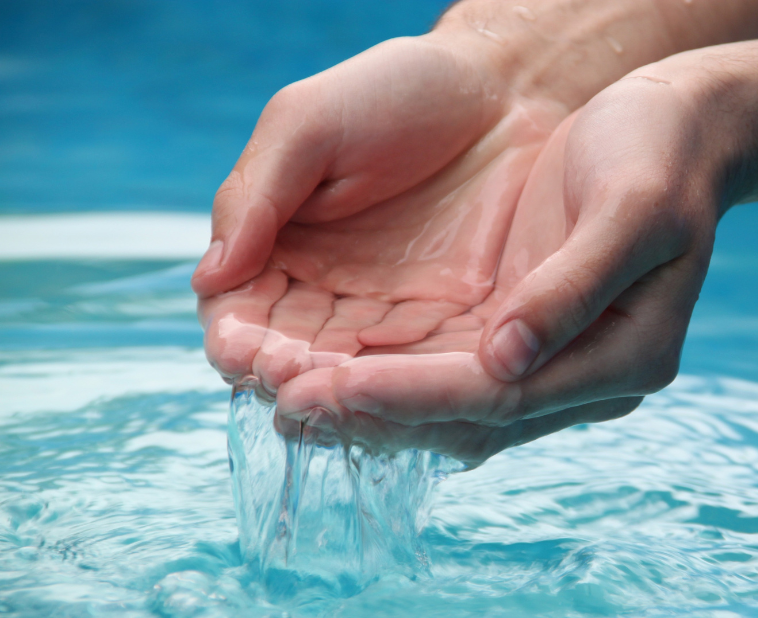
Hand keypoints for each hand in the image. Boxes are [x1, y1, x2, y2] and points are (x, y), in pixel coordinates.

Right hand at [193, 35, 568, 395]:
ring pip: (351, 373)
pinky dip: (401, 389)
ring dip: (336, 392)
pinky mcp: (450, 323)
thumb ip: (256, 196)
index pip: (241, 311)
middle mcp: (329, 291)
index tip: (240, 349)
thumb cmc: (397, 92)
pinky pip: (418, 368)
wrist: (503, 90)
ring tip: (328, 397)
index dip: (238, 336)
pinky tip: (392, 398)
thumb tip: (208, 278)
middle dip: (283, 374)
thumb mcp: (309, 126)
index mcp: (280, 245)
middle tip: (286, 380)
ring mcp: (391, 312)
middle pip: (291, 355)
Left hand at [275, 56, 737, 464]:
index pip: (500, 398)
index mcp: (625, 356)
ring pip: (446, 406)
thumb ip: (574, 287)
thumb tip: (506, 361)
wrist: (674, 128)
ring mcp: (549, 361)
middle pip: (465, 418)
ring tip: (284, 395)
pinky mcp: (519, 335)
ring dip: (369, 404)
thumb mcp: (633, 208)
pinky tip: (326, 366)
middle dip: (373, 412)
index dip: (413, 396)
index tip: (333, 387)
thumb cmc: (659, 154)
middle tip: (283, 403)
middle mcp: (584, 376)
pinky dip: (384, 374)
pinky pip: (442, 370)